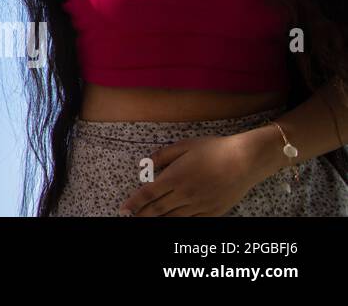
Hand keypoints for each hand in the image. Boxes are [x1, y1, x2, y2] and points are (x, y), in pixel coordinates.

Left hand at [119, 131, 277, 215]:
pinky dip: (178, 222)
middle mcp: (185, 194)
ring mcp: (199, 206)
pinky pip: (191, 221)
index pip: (148, 194)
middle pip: (157, 209)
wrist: (244, 161)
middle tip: (131, 218)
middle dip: (142, 215)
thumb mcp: (184, 146)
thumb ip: (162, 156)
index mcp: (175, 177)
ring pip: (172, 217)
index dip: (134, 203)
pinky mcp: (212, 212)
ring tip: (146, 220)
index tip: (123, 210)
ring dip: (157, 220)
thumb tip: (147, 164)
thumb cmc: (214, 149)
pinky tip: (171, 221)